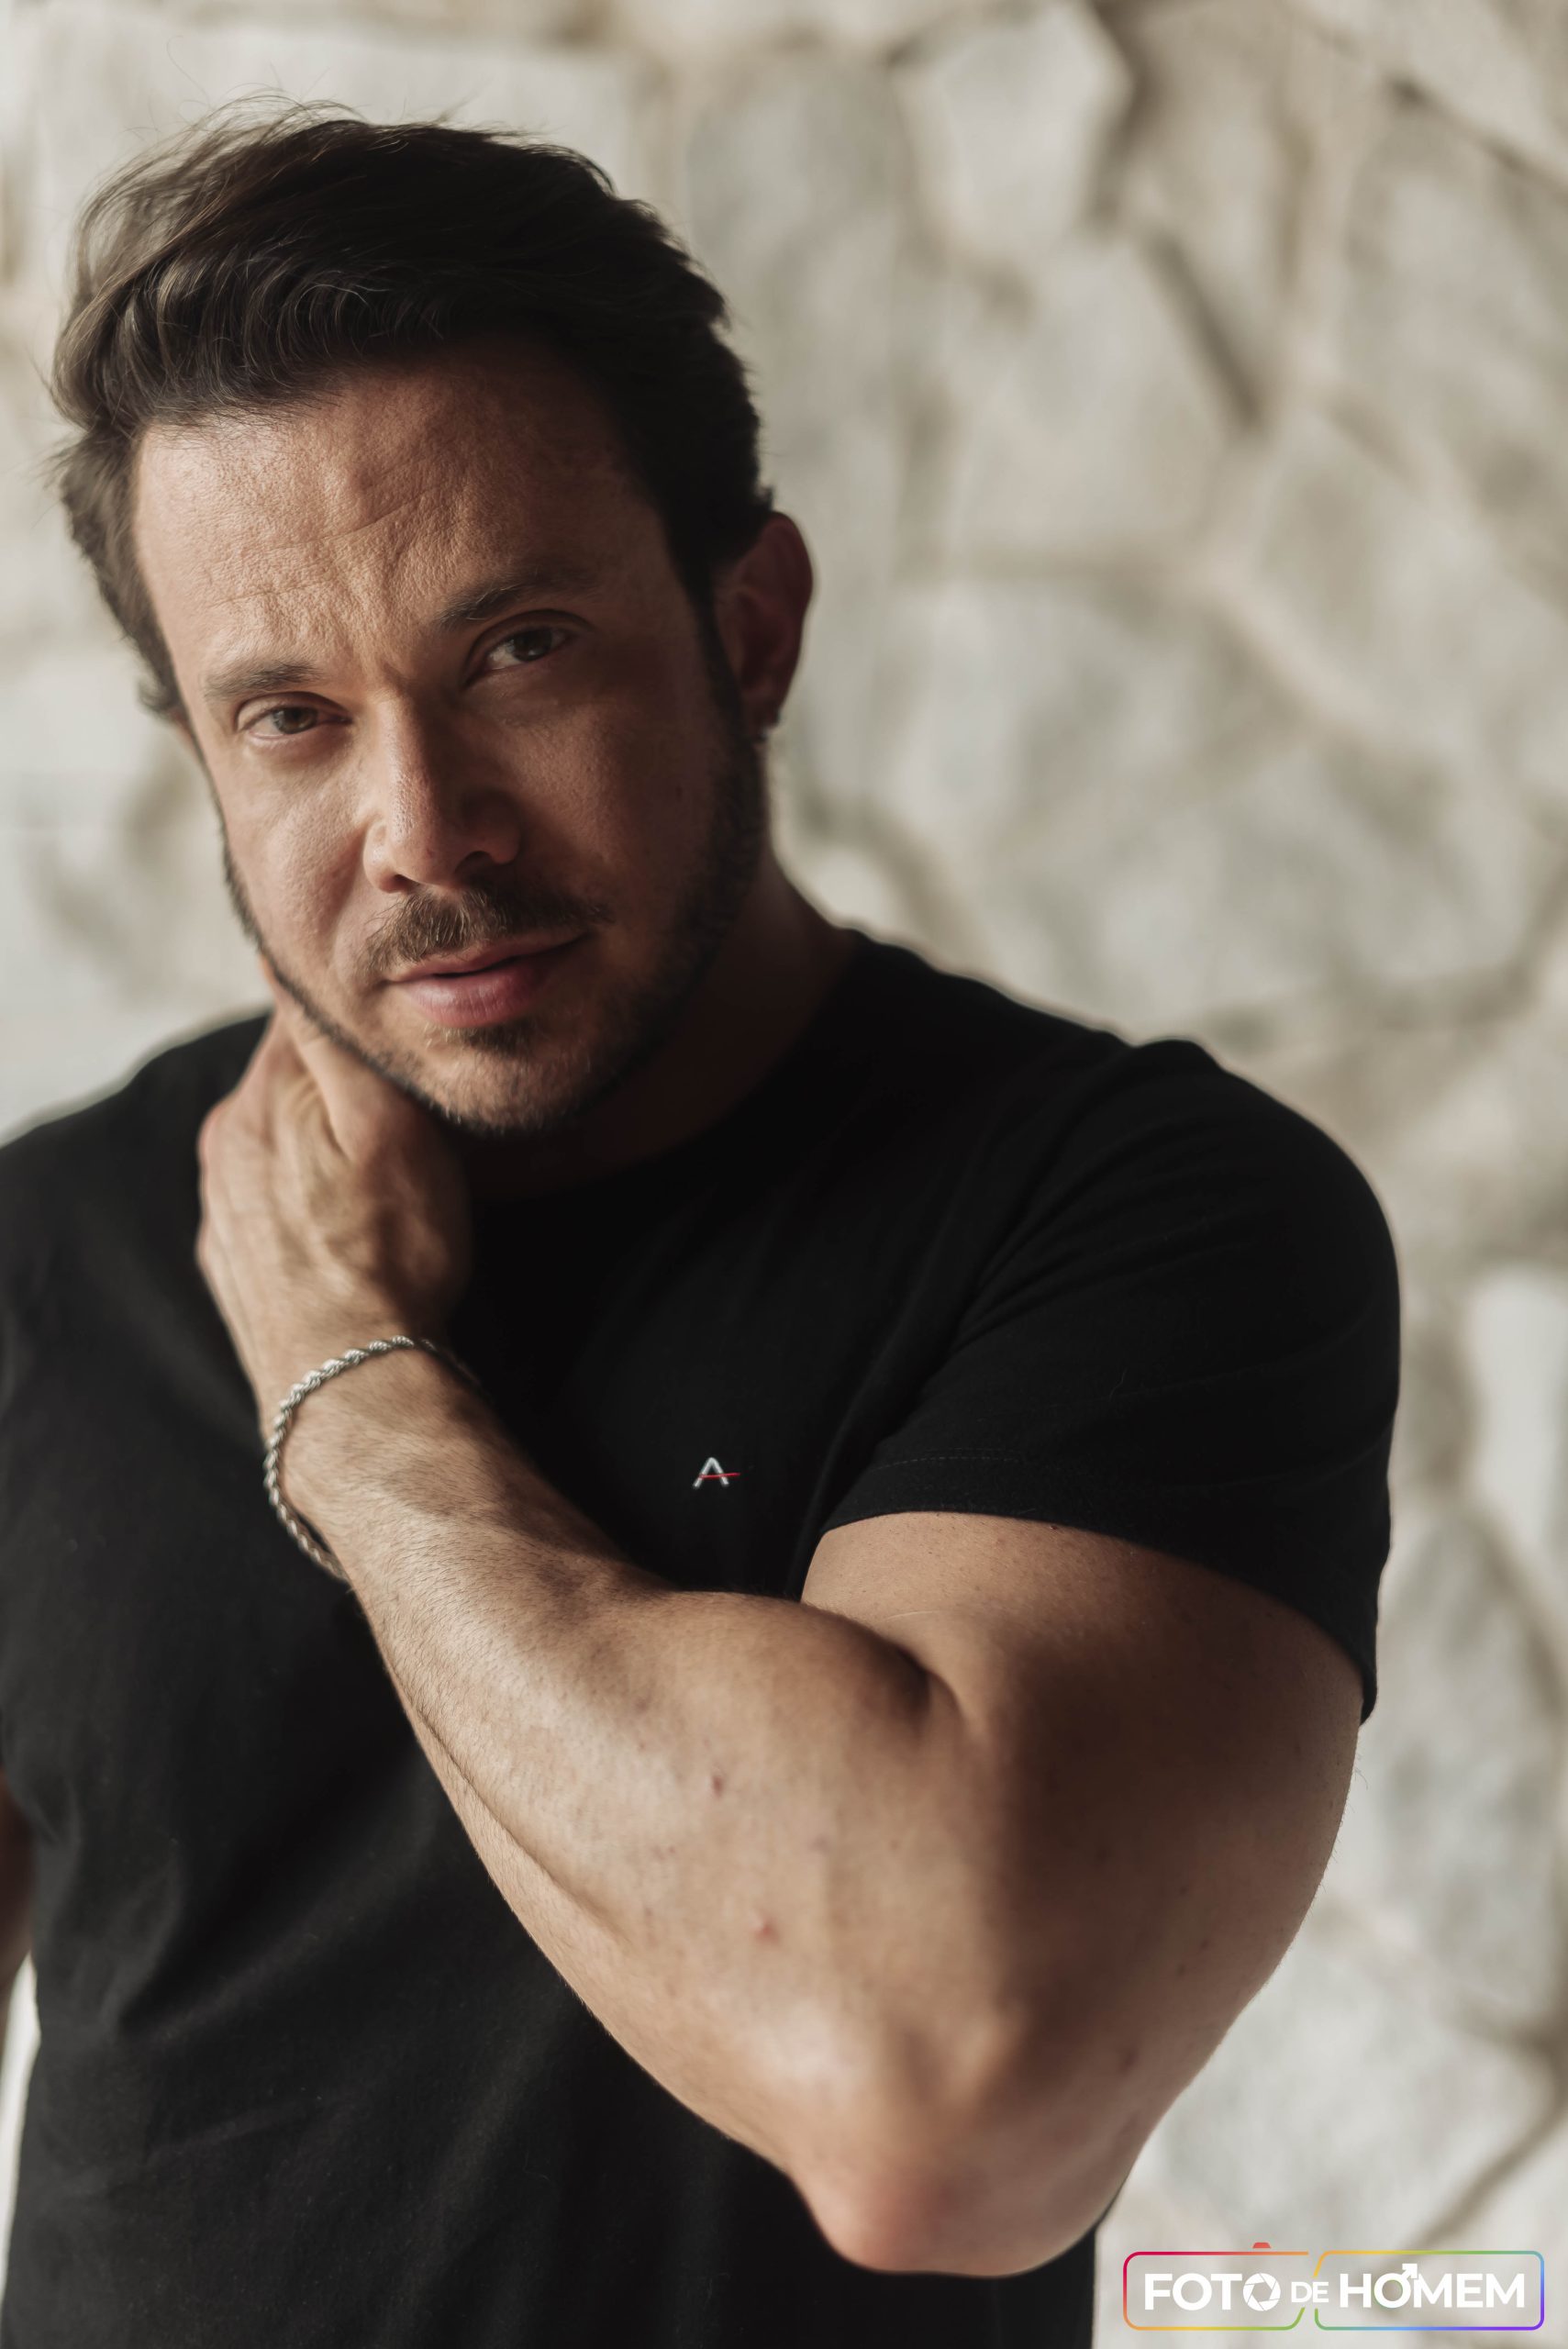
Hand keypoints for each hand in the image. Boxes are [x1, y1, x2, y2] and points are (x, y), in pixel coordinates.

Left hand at [197, 960, 472, 1434]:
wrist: (350, 1380)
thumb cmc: (391, 1254)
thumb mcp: (387, 1127)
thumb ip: (332, 1042)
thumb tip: (285, 962)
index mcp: (262, 1099)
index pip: (299, 1015)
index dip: (354, 1015)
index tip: (396, 1026)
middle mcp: (225, 1141)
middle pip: (285, 1077)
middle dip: (336, 1081)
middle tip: (402, 1105)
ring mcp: (220, 1203)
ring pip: (273, 1138)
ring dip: (317, 1140)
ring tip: (377, 1169)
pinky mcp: (229, 1256)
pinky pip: (265, 1198)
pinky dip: (300, 1196)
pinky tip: (340, 1223)